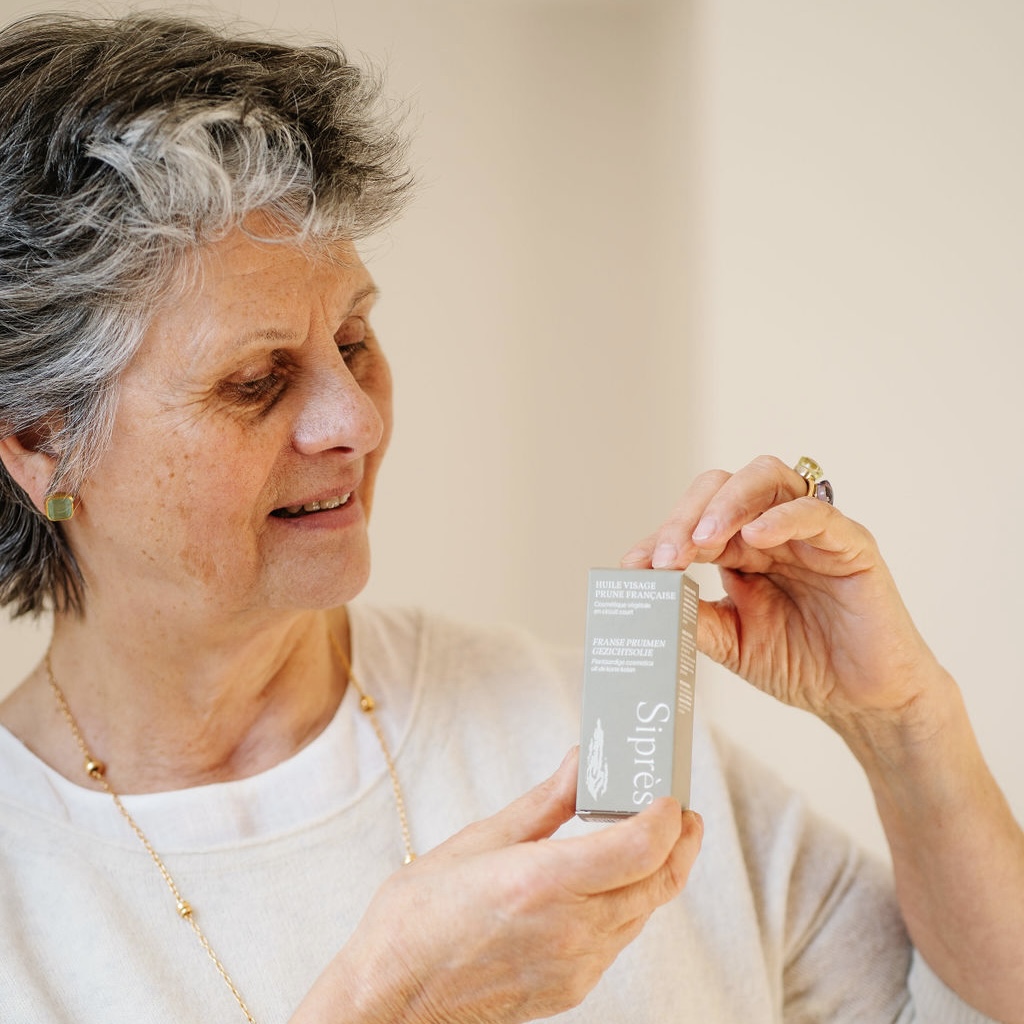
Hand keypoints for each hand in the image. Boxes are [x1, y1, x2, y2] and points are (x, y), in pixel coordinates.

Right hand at [293, 748, 702, 1023]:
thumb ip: (543, 804)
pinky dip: (629, 905)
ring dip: (657, 873)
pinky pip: (619, 939)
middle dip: (680, 842)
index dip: (667, 817)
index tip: (669, 794)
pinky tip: (611, 882)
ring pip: (643, 912)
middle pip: (658, 882)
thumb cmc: (418, 919)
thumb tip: (580, 764)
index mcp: (544, 882)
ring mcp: (575, 965)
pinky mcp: (572, 988)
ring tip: (647, 837)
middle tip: (680, 811)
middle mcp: (570, 928)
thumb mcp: (478, 842)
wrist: (392, 999)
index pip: (641, 847)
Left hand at [622, 454, 948, 738]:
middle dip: (687, 516)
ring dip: (727, 504)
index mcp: (740, 549)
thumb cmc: (801, 665)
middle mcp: (772, 531)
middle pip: (722, 487)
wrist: (860, 702)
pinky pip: (816, 513)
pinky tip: (755, 538)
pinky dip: (783, 517)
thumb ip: (694, 617)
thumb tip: (646, 597)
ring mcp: (810, 533)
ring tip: (703, 541)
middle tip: (666, 556)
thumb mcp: (732, 642)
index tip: (632, 566)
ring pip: (766, 480)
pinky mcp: (851, 545)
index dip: (660, 537)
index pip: (693, 521)